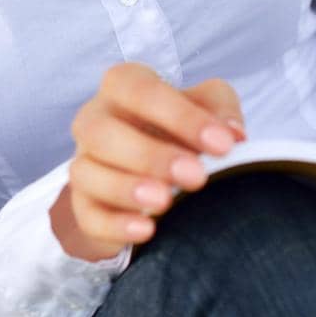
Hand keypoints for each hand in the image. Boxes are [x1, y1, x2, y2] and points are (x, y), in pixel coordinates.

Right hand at [51, 62, 246, 260]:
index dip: (180, 115)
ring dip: (125, 188)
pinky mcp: (83, 205)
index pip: (139, 90)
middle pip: (102, 131)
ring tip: (165, 202)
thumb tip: (232, 134)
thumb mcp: (207, 107)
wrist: (157, 171)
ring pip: (87, 173)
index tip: (222, 144)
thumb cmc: (180, 129)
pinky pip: (87, 215)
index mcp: (122, 87)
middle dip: (149, 155)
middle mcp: (94, 120)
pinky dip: (115, 224)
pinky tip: (146, 229)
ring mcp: (84, 163)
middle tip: (195, 176)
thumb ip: (221, 108)